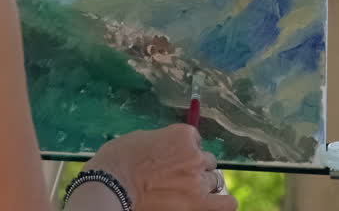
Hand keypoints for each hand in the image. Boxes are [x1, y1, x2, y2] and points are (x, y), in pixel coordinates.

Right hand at [72, 124, 235, 210]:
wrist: (111, 186)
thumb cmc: (118, 161)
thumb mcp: (141, 138)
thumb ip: (163, 141)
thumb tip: (169, 148)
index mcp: (182, 134)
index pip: (196, 140)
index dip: (184, 150)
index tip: (173, 158)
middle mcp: (195, 155)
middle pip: (206, 161)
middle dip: (194, 167)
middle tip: (177, 176)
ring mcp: (198, 180)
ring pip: (215, 180)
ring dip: (203, 184)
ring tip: (187, 191)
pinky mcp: (199, 203)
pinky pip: (227, 203)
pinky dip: (222, 203)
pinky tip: (211, 203)